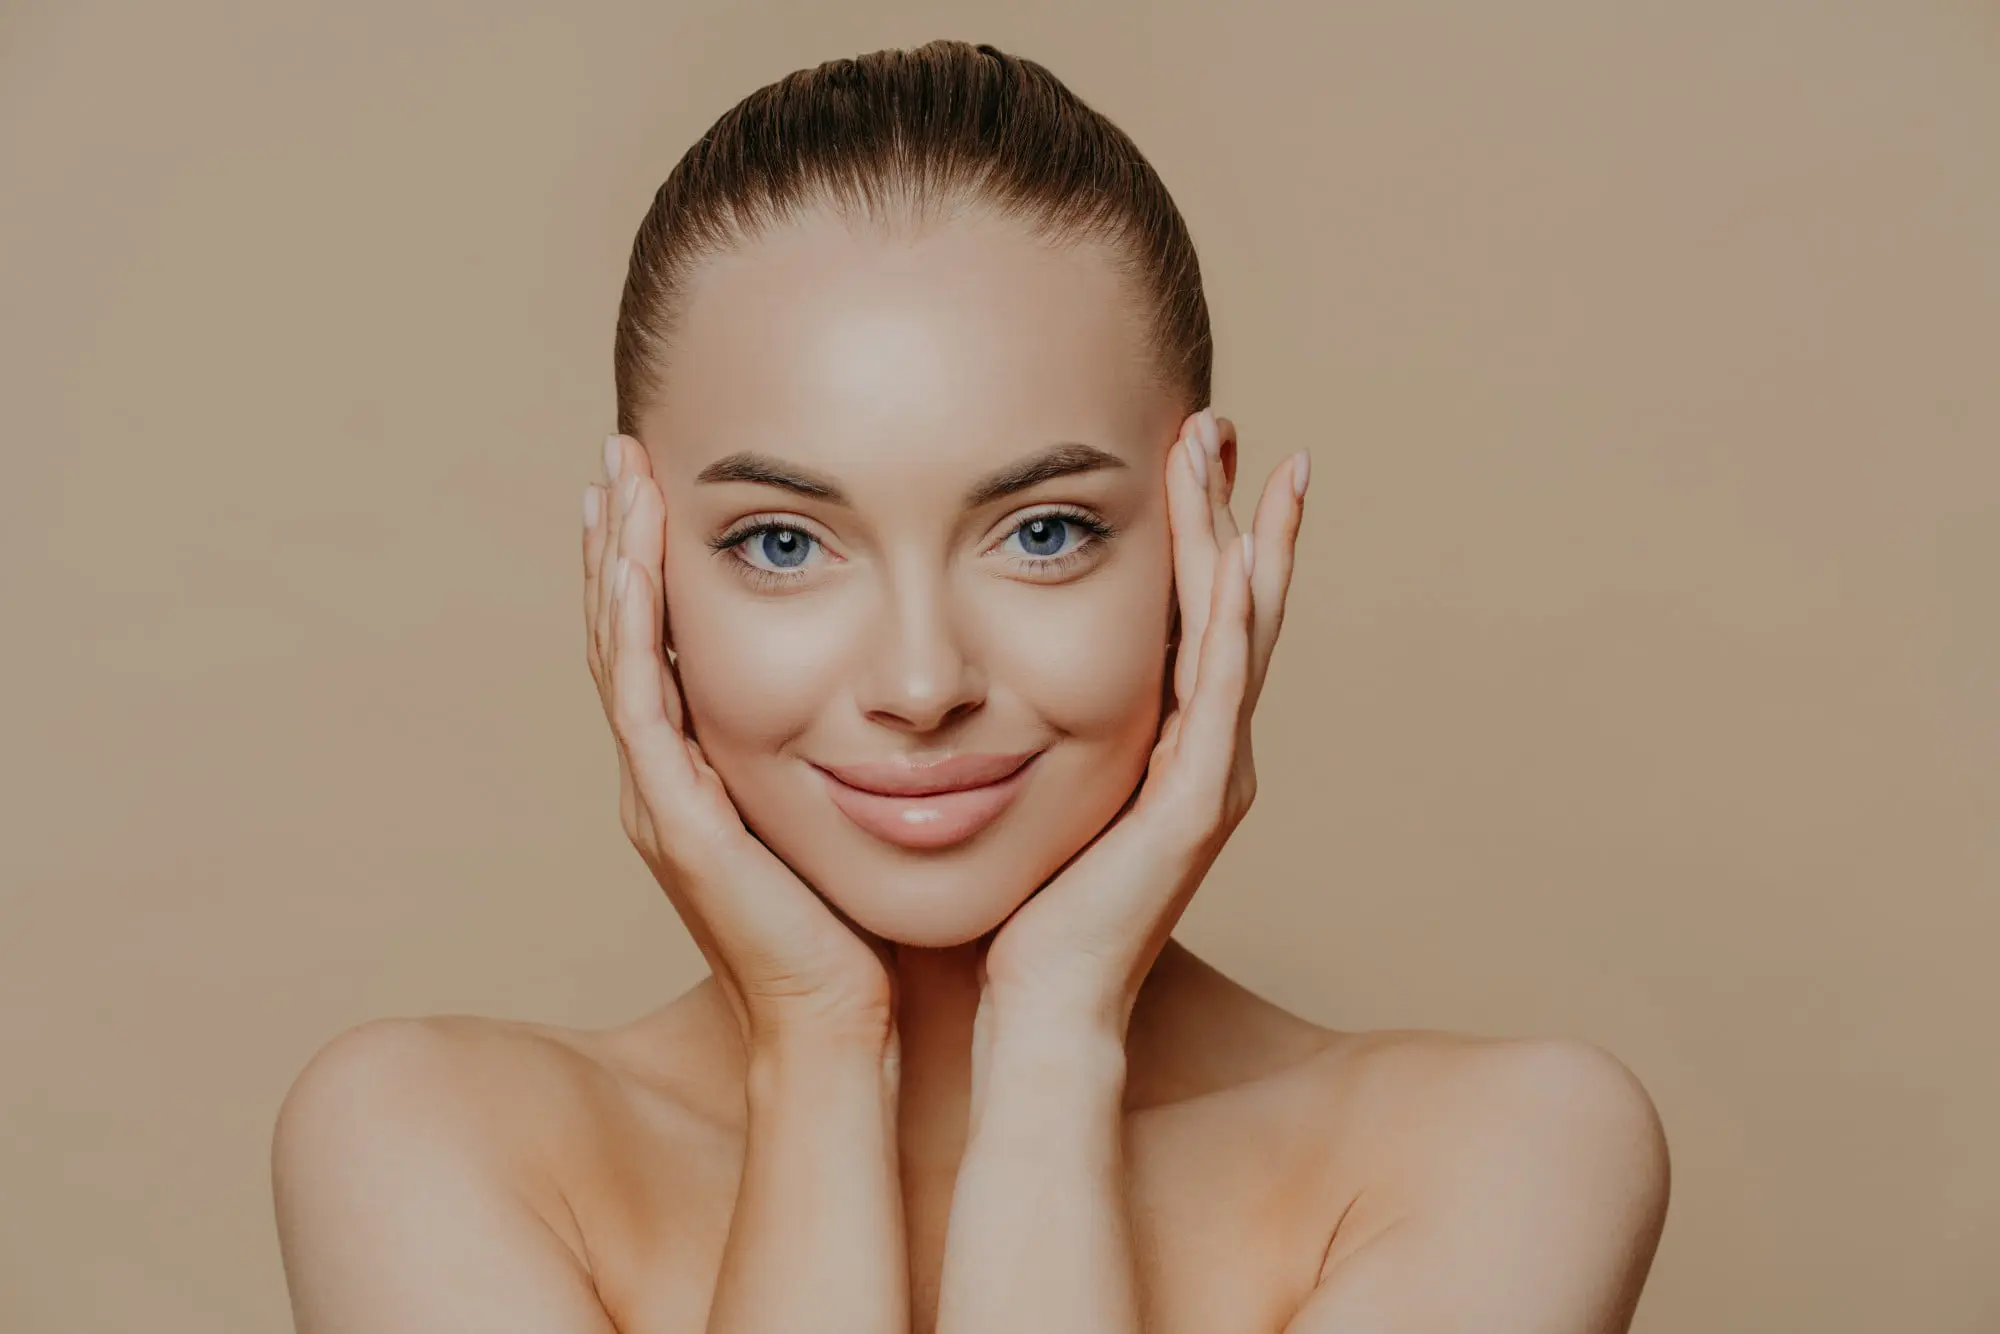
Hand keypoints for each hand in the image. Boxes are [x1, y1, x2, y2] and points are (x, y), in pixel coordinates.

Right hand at [584, 434, 895, 1053]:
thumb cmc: (856, 923)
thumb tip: (889, 685)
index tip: (654, 485)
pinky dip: (632, 626)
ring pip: (619, 655)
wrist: (843, 1020)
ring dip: (612, 563)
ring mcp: (659, 797)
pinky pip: (641, 703)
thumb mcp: (844, 804)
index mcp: (696, 771)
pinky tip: (631, 562)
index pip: (658, 645)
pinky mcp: (676, 820)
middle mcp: (662, 777)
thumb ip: (841, 744)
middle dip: (617, 542)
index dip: (648, 565)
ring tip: (614, 480)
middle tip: (619, 455)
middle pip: (622, 635)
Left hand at [977, 409, 1307, 1043]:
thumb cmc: (1029, 911)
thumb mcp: (1041, 794)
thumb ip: (1039, 731)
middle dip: (1235, 510)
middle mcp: (1210, 753)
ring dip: (1239, 534)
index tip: (1188, 455)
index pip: (1199, 620)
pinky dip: (1228, 614)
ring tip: (1235, 453)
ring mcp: (1211, 774)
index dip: (1203, 536)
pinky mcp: (1195, 802)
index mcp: (1174, 748)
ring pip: (1238, 630)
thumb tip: (989, 674)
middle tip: (1226, 423)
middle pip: (1237, 607)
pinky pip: (1219, 688)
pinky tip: (1231, 549)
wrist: (1043, 1006)